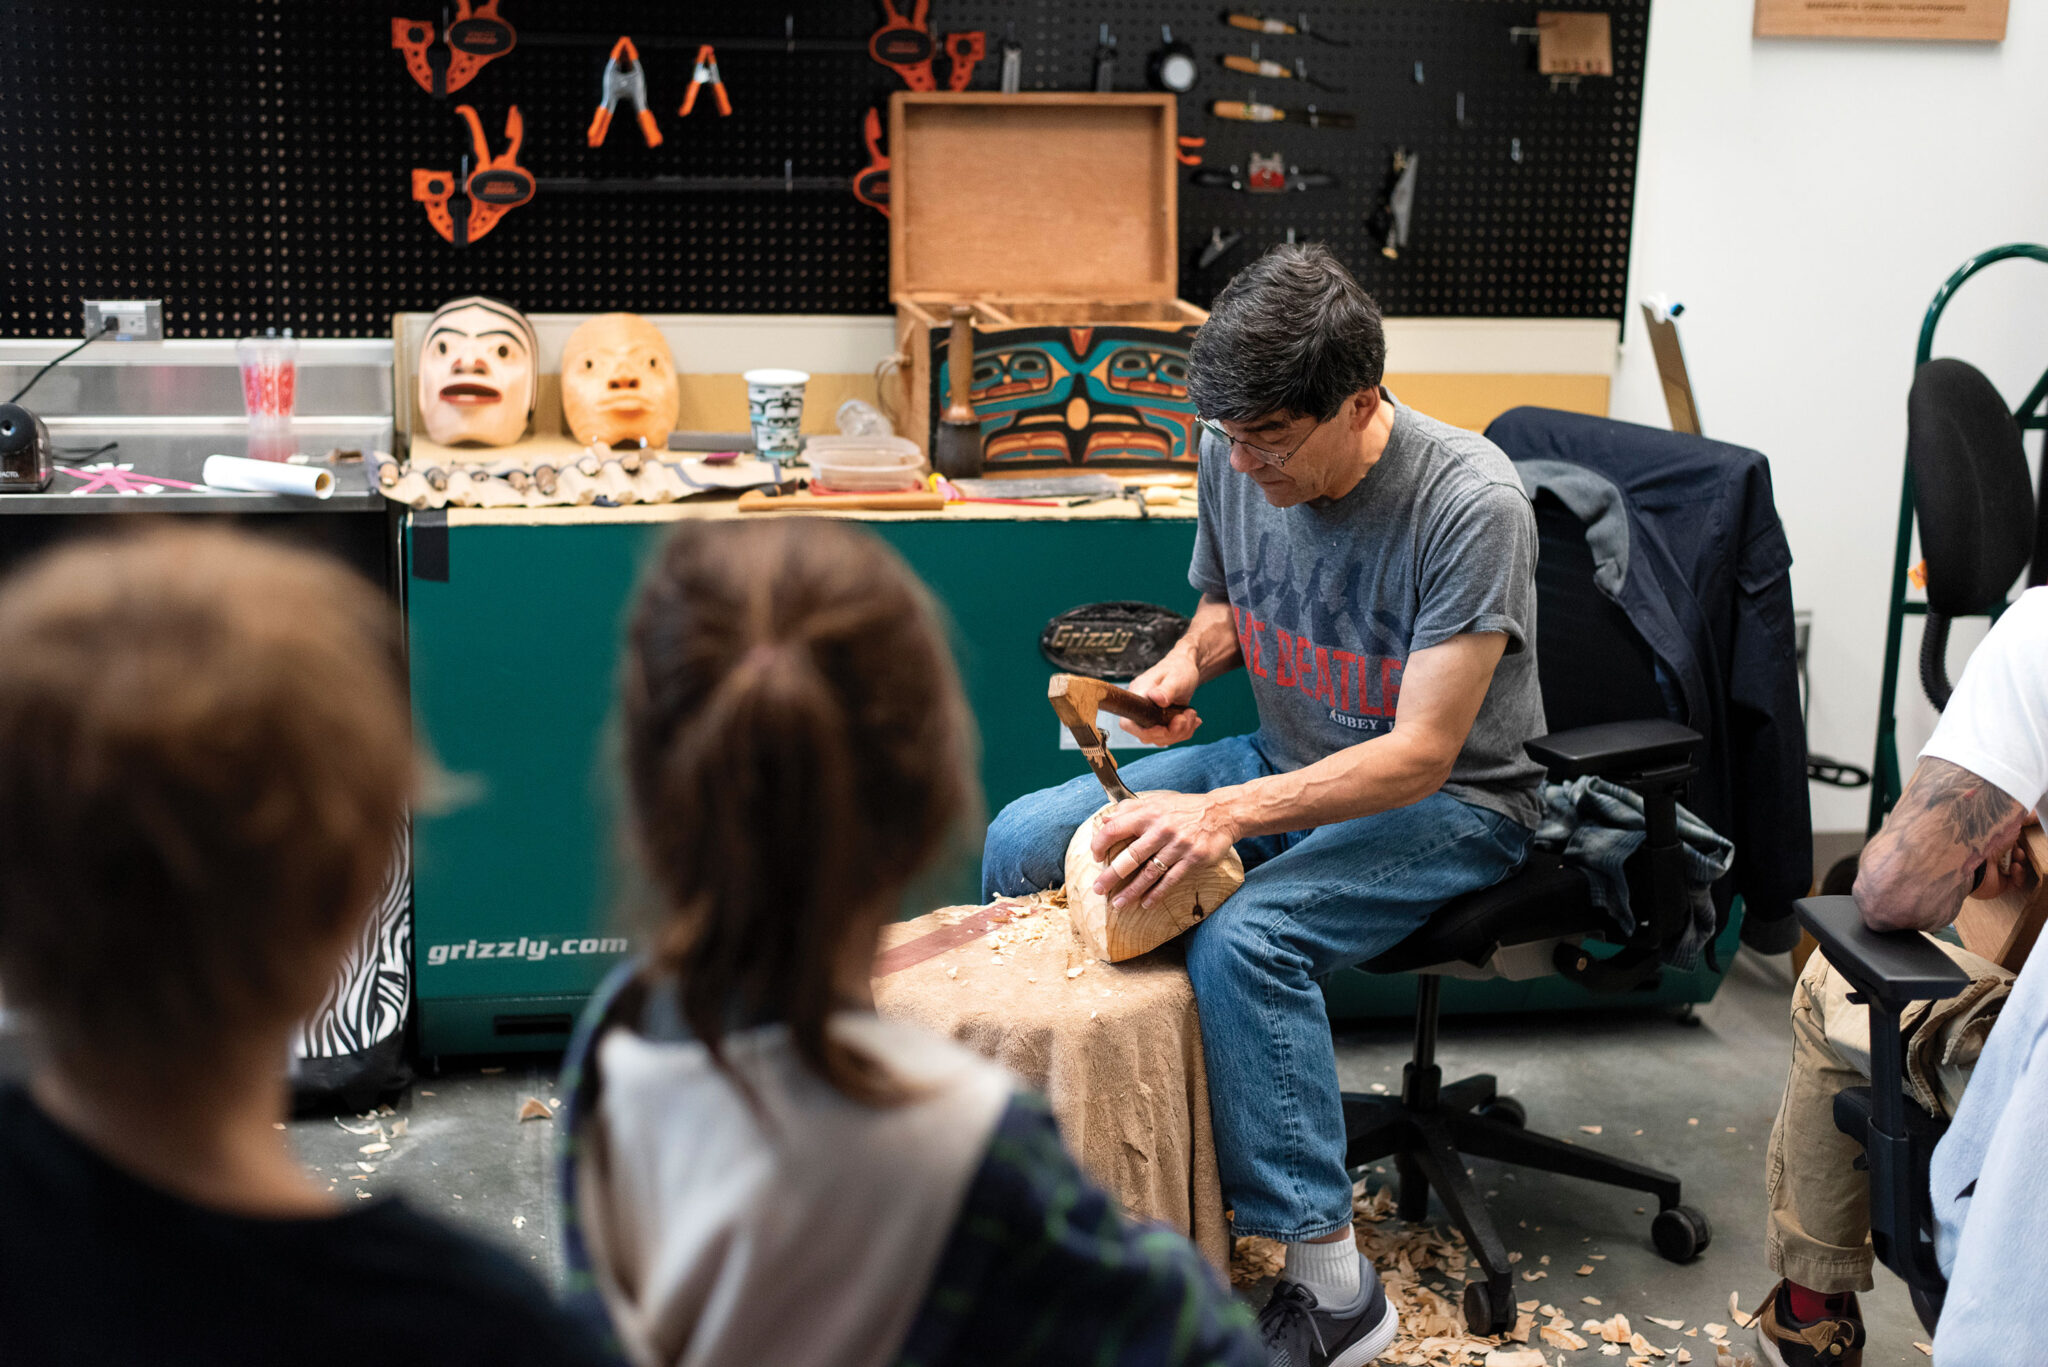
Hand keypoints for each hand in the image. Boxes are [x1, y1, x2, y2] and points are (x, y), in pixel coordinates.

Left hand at [1090, 790, 1238, 910]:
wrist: (1221, 813)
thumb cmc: (1185, 809)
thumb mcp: (1157, 802)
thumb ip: (1130, 810)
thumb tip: (1105, 820)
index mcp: (1148, 814)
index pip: (1115, 829)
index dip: (1101, 844)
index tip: (1095, 857)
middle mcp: (1162, 829)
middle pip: (1130, 856)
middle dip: (1111, 875)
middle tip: (1098, 889)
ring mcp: (1178, 845)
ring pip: (1150, 872)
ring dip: (1132, 890)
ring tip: (1118, 903)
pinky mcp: (1193, 859)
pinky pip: (1171, 880)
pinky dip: (1157, 893)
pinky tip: (1146, 904)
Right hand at [1120, 651, 1201, 745]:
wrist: (1186, 668)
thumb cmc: (1179, 668)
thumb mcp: (1176, 677)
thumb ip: (1166, 689)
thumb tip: (1156, 699)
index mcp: (1139, 695)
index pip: (1127, 722)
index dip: (1143, 732)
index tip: (1164, 728)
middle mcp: (1141, 708)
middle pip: (1146, 736)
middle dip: (1170, 733)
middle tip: (1186, 717)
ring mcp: (1150, 717)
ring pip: (1160, 738)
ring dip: (1180, 732)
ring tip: (1191, 714)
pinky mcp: (1160, 722)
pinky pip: (1169, 736)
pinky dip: (1183, 732)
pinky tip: (1191, 719)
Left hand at [1973, 810, 2040, 900]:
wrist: (1972, 865)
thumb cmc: (1986, 841)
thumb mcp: (2005, 823)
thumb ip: (2021, 817)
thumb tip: (2035, 812)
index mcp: (1990, 841)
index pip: (2010, 838)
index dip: (2019, 837)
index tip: (2024, 833)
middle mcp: (1992, 855)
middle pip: (2015, 852)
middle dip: (2020, 849)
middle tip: (2017, 848)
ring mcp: (1996, 871)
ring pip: (2019, 866)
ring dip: (2020, 860)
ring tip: (2016, 857)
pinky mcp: (2000, 884)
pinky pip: (2017, 881)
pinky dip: (2019, 874)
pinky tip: (2014, 868)